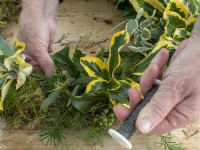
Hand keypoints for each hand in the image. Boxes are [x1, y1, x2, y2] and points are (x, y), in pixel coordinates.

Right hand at [18, 0, 58, 74]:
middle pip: (38, 66)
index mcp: (22, 55)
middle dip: (46, 71)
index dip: (36, 75)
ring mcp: (39, 51)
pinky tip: (61, 67)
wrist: (42, 16)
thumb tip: (51, 76)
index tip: (46, 82)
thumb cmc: (34, 32)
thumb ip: (45, 63)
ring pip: (46, 62)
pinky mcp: (48, 47)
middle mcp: (30, 54)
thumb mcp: (38, 50)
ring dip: (52, 66)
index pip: (28, 69)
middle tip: (55, 79)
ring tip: (59, 74)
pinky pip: (52, 57)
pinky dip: (56, 61)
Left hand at [113, 18, 199, 133]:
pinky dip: (155, 68)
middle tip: (132, 90)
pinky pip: (154, 78)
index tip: (118, 110)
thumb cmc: (195, 66)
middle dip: (139, 97)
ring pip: (148, 91)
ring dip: (148, 78)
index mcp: (180, 114)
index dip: (134, 120)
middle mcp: (175, 106)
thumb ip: (158, 107)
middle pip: (148, 109)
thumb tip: (141, 128)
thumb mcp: (176, 87)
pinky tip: (163, 56)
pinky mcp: (168, 81)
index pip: (153, 125)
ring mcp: (171, 93)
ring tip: (156, 65)